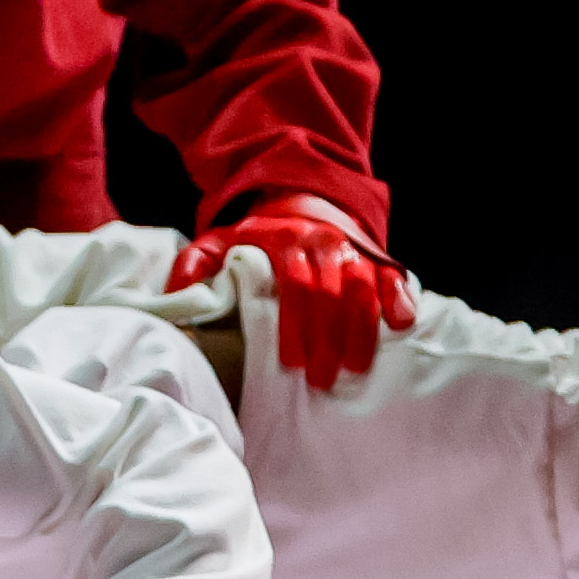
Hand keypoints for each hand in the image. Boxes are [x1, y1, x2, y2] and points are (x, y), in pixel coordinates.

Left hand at [168, 205, 411, 392]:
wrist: (301, 196)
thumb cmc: (255, 233)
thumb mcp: (217, 240)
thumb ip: (194, 265)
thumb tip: (174, 295)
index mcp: (282, 242)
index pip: (293, 286)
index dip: (294, 326)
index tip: (292, 364)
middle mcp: (321, 242)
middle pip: (329, 294)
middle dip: (327, 340)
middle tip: (324, 382)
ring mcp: (351, 248)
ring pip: (363, 287)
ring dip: (362, 330)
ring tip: (358, 369)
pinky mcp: (375, 254)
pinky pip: (392, 274)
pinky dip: (400, 297)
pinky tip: (403, 325)